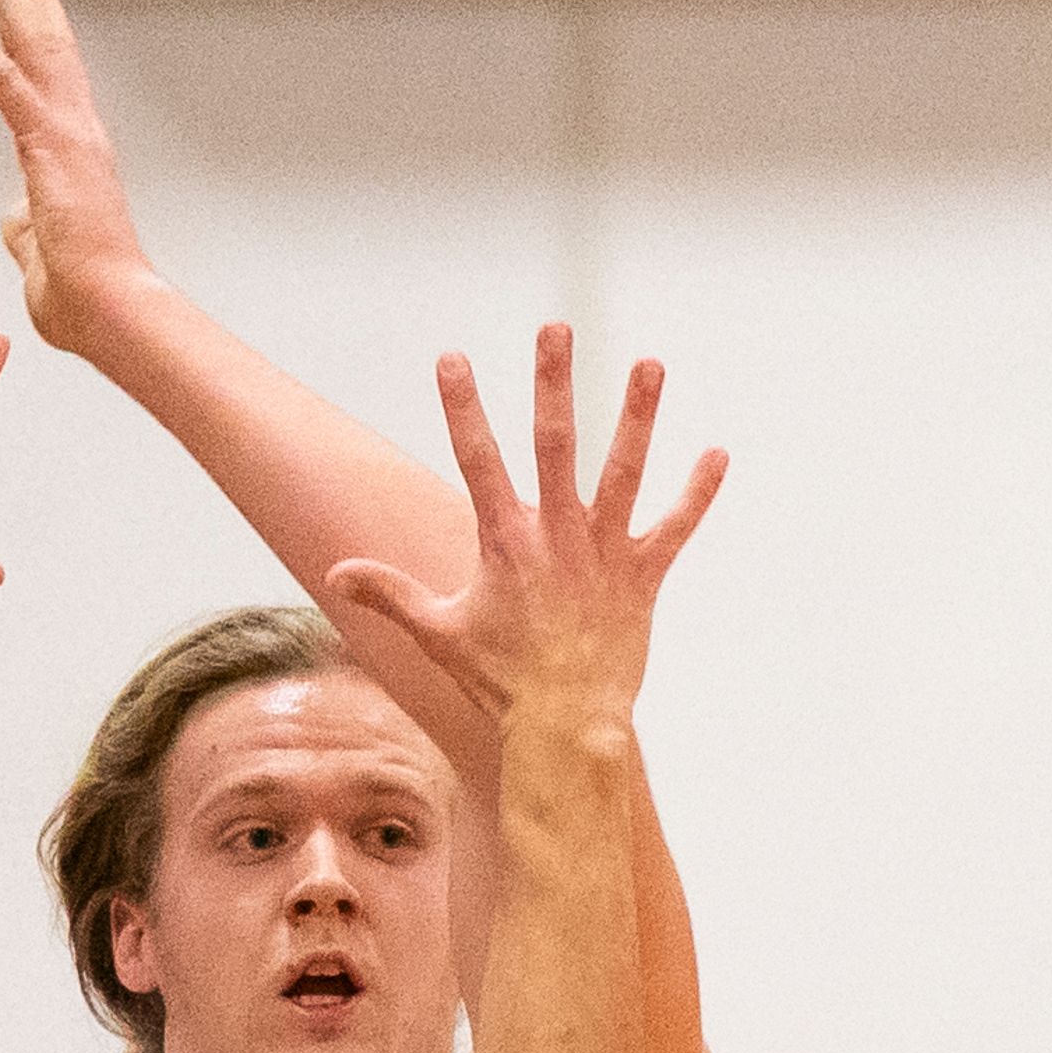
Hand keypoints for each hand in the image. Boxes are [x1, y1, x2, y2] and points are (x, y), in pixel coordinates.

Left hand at [0, 0, 147, 356]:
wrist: (114, 313)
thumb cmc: (86, 304)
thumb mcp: (40, 258)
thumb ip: (23, 230)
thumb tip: (12, 215)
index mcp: (78, 154)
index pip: (55, 81)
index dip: (41, 35)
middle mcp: (80, 131)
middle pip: (50, 46)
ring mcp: (69, 132)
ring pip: (35, 45)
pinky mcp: (48, 143)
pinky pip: (0, 80)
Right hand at [328, 325, 724, 730]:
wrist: (564, 724)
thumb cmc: (499, 681)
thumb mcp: (437, 633)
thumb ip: (389, 594)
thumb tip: (333, 575)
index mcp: (504, 541)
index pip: (477, 459)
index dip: (463, 407)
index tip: (453, 357)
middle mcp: (556, 535)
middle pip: (555, 444)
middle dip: (553, 382)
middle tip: (557, 328)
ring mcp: (603, 552)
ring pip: (624, 471)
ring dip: (637, 415)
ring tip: (650, 363)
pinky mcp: (642, 577)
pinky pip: (676, 527)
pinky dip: (697, 492)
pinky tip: (718, 453)